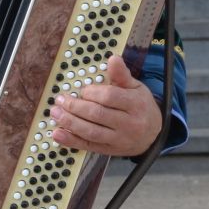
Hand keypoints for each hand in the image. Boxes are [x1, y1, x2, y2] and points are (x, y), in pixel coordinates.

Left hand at [47, 53, 162, 157]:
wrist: (153, 134)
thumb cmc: (140, 106)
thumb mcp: (135, 88)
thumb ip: (121, 75)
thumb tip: (113, 58)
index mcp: (136, 104)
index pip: (110, 97)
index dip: (92, 92)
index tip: (82, 90)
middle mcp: (129, 124)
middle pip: (97, 114)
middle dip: (75, 107)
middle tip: (60, 100)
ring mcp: (119, 140)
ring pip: (91, 132)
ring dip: (70, 122)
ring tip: (55, 113)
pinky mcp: (110, 150)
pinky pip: (88, 146)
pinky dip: (71, 140)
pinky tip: (57, 134)